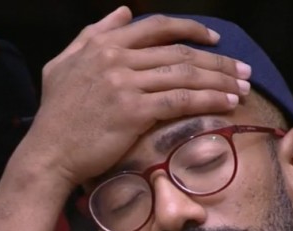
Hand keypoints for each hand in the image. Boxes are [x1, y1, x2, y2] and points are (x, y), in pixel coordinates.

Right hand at [21, 6, 251, 187]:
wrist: (49, 153)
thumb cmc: (55, 114)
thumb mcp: (63, 64)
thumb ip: (92, 34)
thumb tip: (122, 12)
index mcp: (102, 44)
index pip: (157, 27)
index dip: (191, 30)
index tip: (215, 38)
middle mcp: (115, 58)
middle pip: (179, 52)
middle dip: (218, 60)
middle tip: (243, 70)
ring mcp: (124, 83)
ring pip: (185, 74)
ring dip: (221, 80)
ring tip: (244, 88)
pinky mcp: (133, 111)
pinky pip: (181, 99)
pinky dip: (209, 99)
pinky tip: (228, 103)